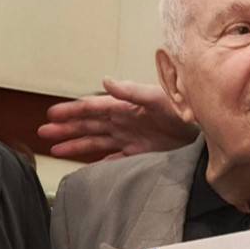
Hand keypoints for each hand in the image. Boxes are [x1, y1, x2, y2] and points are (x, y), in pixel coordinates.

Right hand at [37, 78, 195, 160]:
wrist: (205, 128)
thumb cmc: (184, 107)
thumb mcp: (157, 96)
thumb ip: (131, 91)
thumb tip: (106, 82)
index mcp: (124, 106)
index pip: (91, 108)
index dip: (71, 111)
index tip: (52, 114)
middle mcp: (124, 121)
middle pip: (88, 125)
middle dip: (66, 128)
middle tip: (44, 132)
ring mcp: (130, 138)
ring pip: (95, 141)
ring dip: (75, 144)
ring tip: (55, 148)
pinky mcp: (140, 153)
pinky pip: (113, 159)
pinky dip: (98, 162)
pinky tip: (85, 166)